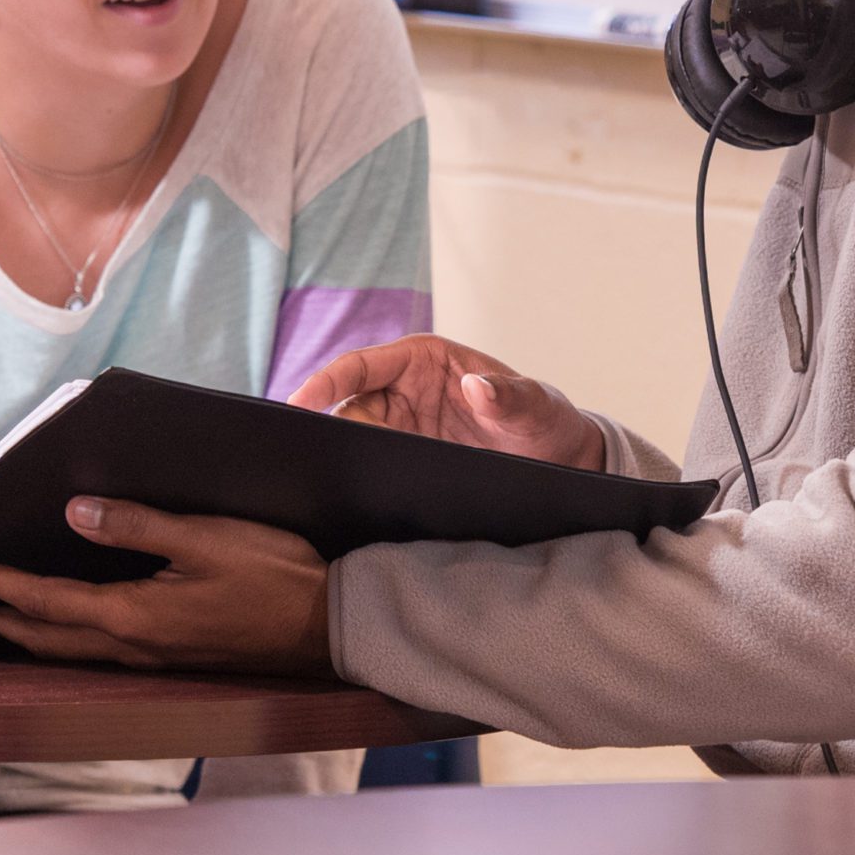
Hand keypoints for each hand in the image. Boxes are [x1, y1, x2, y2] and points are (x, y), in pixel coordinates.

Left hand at [0, 498, 332, 670]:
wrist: (330, 627)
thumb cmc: (274, 576)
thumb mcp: (206, 538)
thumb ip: (138, 526)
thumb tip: (75, 513)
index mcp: (135, 615)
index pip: (49, 602)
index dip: (2, 586)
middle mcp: (137, 647)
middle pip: (52, 639)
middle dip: (4, 624)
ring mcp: (157, 660)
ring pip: (75, 654)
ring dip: (32, 638)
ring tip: (1, 628)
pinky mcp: (177, 660)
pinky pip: (104, 658)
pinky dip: (70, 645)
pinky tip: (75, 637)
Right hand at [288, 332, 604, 470]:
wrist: (556, 460)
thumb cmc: (544, 419)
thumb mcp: (535, 407)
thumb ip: (509, 397)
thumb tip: (474, 386)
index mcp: (424, 359)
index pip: (360, 365)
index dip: (325, 382)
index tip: (297, 405)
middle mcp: (404, 388)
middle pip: (349, 406)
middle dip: (329, 429)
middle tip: (320, 460)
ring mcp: (403, 425)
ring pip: (356, 437)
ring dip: (346, 456)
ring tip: (337, 481)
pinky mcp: (407, 455)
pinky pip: (374, 462)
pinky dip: (363, 475)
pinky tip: (357, 495)